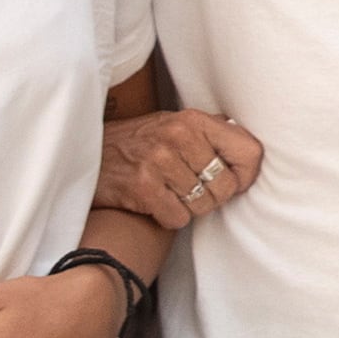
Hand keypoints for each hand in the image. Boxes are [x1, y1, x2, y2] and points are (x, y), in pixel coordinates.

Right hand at [97, 108, 261, 230]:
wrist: (86, 152)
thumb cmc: (137, 142)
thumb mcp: (175, 125)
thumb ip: (211, 134)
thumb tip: (251, 154)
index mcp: (194, 119)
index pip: (250, 151)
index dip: (246, 175)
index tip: (233, 181)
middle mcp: (179, 136)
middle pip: (227, 186)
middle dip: (213, 197)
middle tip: (192, 190)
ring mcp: (160, 160)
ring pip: (203, 206)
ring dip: (189, 208)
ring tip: (170, 193)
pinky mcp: (143, 186)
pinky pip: (178, 218)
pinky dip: (169, 217)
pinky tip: (155, 203)